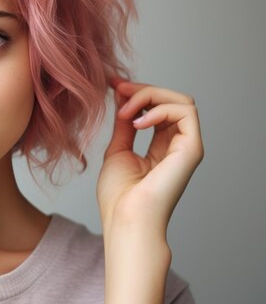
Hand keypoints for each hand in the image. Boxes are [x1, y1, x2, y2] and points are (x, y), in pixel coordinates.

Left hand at [97, 77, 203, 235]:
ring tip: (125, 110)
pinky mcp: (192, 149)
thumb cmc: (120, 196)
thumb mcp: (118, 149)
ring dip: (150, 95)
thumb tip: (123, 96)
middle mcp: (177, 145)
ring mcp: (187, 147)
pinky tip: (137, 122)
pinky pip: (186, 112)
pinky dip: (159, 108)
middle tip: (118, 89)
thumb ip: (124, 123)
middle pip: (170, 100)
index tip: (112, 83)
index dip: (136, 91)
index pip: (156, 107)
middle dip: (142, 89)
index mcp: (161, 146)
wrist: (126, 219)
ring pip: (181, 100)